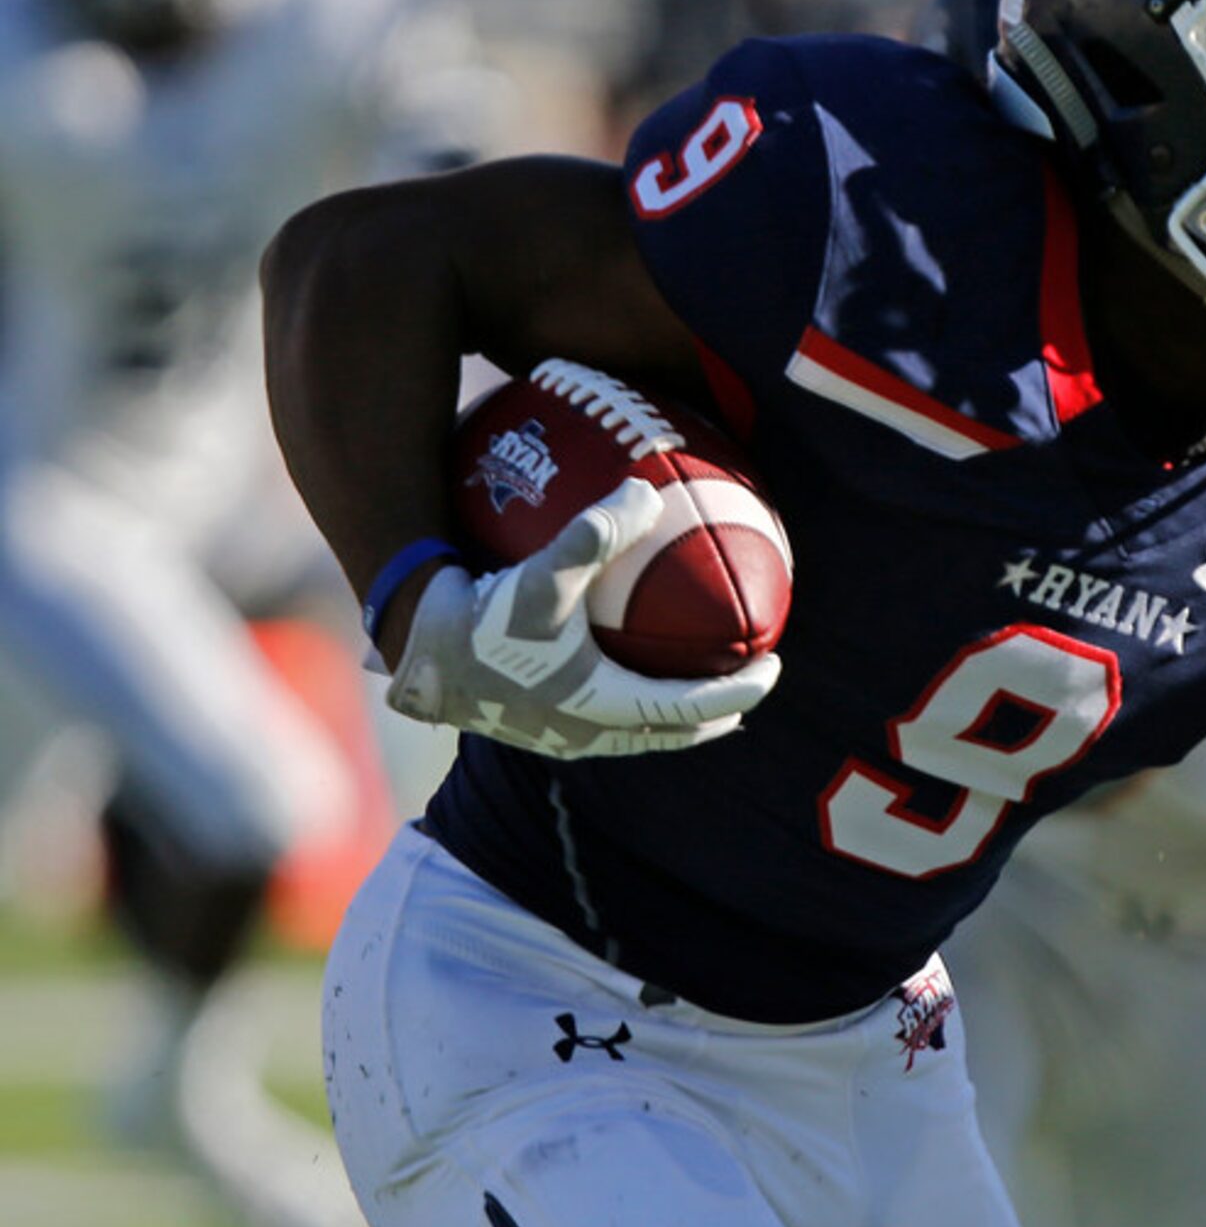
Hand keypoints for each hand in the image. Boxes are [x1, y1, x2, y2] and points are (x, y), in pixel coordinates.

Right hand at [386, 480, 781, 757]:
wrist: (410, 654)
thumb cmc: (477, 619)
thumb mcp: (542, 573)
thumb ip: (597, 532)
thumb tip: (648, 490)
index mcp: (601, 707)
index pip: (692, 709)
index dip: (740, 692)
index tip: (774, 667)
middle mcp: (585, 733)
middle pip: (671, 732)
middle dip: (716, 711)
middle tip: (748, 682)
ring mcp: (557, 735)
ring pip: (635, 731)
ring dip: (672, 710)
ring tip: (698, 682)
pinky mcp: (531, 725)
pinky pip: (599, 716)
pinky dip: (627, 694)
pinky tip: (619, 658)